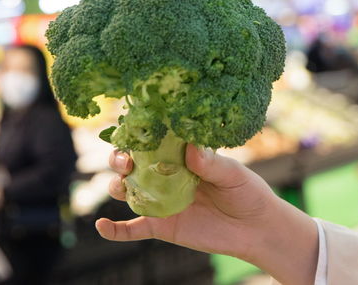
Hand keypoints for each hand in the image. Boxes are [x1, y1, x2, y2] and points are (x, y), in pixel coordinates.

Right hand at [97, 146, 318, 284]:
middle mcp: (167, 176)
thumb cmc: (247, 193)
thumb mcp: (233, 175)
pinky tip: (102, 225)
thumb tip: (190, 148)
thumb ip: (211, 164)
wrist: (255, 229)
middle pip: (133, 164)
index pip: (155, 141)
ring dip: (116, 186)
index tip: (131, 128)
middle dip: (120, 158)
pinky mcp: (162, 226)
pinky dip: (115, 229)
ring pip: (128, 191)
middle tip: (125, 160)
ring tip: (121, 184)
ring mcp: (162, 201)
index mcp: (183, 157)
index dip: (140, 134)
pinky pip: (133, 229)